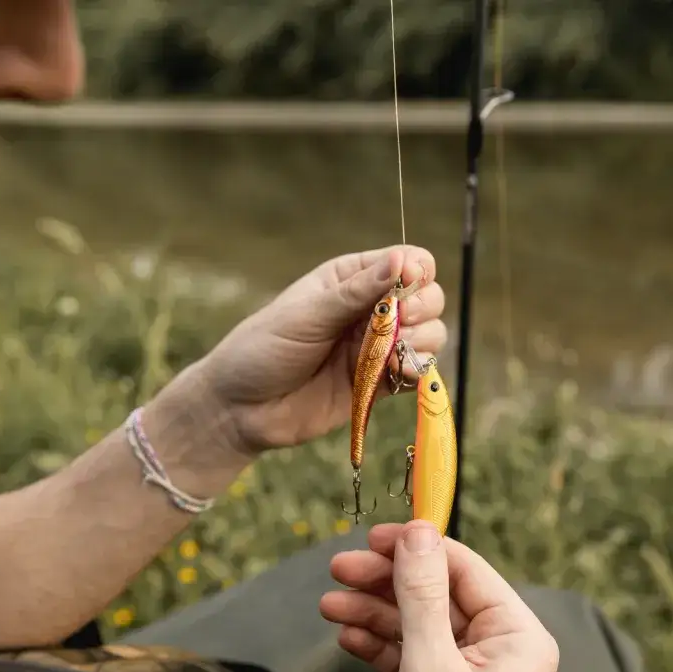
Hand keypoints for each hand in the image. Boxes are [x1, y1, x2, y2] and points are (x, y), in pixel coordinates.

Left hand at [189, 246, 445, 452]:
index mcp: (351, 279)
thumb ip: (357, 292)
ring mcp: (377, 347)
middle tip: (400, 322)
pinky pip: (416, 371)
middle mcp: (370, 309)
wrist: (241, 409)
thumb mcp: (307, 314)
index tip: (405, 286)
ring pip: (430, 334)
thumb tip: (401, 260)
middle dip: (423, 307)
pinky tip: (399, 373)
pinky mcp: (379, 383)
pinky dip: (418, 370)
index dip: (416, 270)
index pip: (407, 261)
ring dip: (424, 339)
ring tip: (397, 351)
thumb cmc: (263, 349)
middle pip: (427, 296)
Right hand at [320, 522, 559, 671]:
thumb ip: (422, 596)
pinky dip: (381, 648)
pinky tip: (351, 637)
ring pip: (420, 628)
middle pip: (438, 596)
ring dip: (376, 614)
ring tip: (332, 604)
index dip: (417, 548)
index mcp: (518, 638)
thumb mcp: (432, 668)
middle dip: (387, 582)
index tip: (374, 537)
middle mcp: (501, 656)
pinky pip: (413, 661)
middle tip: (340, 569)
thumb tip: (420, 536)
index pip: (465, 569)